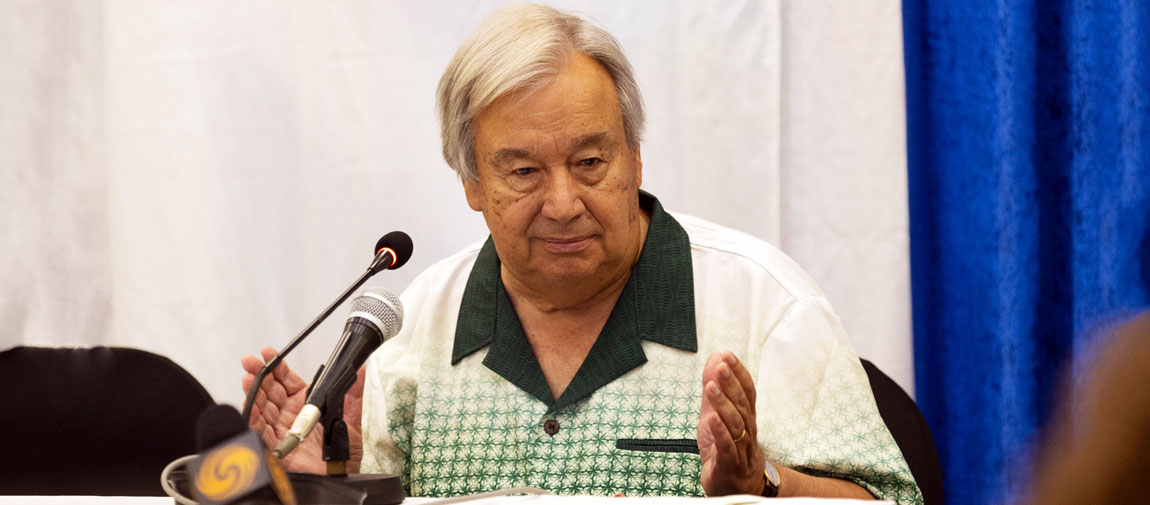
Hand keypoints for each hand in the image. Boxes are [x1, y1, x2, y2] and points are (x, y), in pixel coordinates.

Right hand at [240, 346, 365, 473]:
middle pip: (271, 390)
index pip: (287, 381)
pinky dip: (252, 416)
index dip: (278, 367)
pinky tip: (249, 403)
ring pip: (262, 407)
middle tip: (251, 361)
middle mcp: (290, 415)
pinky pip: (259, 429)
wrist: (340, 475)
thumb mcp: (351, 417)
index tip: (269, 353)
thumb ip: (353, 393)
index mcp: (306, 404)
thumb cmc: (344, 451)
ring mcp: (280, 429)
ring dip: (254, 392)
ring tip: (248, 378)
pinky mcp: (274, 446)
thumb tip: (360, 370)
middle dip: (260, 374)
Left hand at [697, 351, 766, 495]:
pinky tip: (711, 418)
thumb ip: (715, 389)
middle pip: (742, 405)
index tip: (728, 355)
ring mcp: (740, 448)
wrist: (736, 487)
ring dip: (724, 404)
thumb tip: (714, 359)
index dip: (739, 373)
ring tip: (712, 387)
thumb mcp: (716, 414)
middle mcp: (747, 430)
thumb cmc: (726, 448)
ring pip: (736, 424)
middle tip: (722, 366)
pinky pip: (727, 447)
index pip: (747, 391)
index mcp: (746, 417)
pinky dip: (720, 432)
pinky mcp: (729, 464)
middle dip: (732, 383)